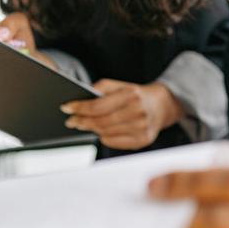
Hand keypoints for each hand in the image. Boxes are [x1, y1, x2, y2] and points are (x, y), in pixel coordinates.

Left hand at [60, 80, 183, 149]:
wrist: (162, 105)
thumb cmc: (137, 95)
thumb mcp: (122, 85)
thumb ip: (102, 87)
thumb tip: (83, 95)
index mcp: (132, 95)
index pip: (98, 106)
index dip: (80, 108)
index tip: (66, 108)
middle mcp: (138, 113)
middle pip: (100, 122)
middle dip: (82, 121)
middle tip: (71, 120)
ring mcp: (141, 129)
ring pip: (106, 133)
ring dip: (91, 129)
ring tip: (83, 124)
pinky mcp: (143, 141)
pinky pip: (114, 142)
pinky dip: (104, 137)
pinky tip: (99, 131)